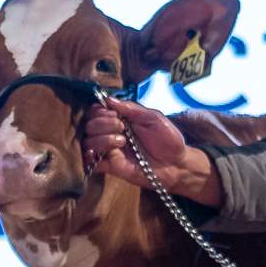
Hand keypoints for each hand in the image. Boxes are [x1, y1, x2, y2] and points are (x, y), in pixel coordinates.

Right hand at [85, 100, 222, 203]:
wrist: (176, 165)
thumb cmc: (167, 140)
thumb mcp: (154, 118)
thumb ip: (133, 109)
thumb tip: (109, 99)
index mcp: (120, 120)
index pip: (96, 111)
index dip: (100, 110)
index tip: (114, 113)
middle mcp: (110, 134)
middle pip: (89, 125)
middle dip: (103, 123)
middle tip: (121, 127)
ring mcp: (109, 150)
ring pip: (88, 142)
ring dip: (102, 138)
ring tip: (122, 141)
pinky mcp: (109, 167)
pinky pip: (89, 162)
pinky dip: (90, 156)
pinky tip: (102, 153)